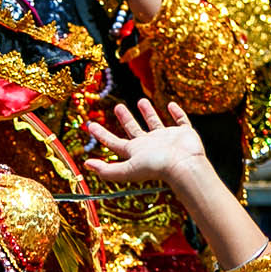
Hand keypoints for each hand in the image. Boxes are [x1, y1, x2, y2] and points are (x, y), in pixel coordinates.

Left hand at [84, 98, 204, 186]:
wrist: (183, 165)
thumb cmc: (156, 167)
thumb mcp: (127, 169)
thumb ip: (107, 170)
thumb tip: (86, 165)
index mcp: (135, 152)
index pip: (114, 142)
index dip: (101, 134)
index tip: (90, 125)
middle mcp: (149, 145)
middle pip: (133, 130)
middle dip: (125, 119)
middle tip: (117, 107)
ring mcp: (167, 139)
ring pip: (154, 123)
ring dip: (148, 113)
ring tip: (141, 101)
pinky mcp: (184, 133)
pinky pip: (180, 120)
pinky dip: (176, 113)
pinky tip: (171, 105)